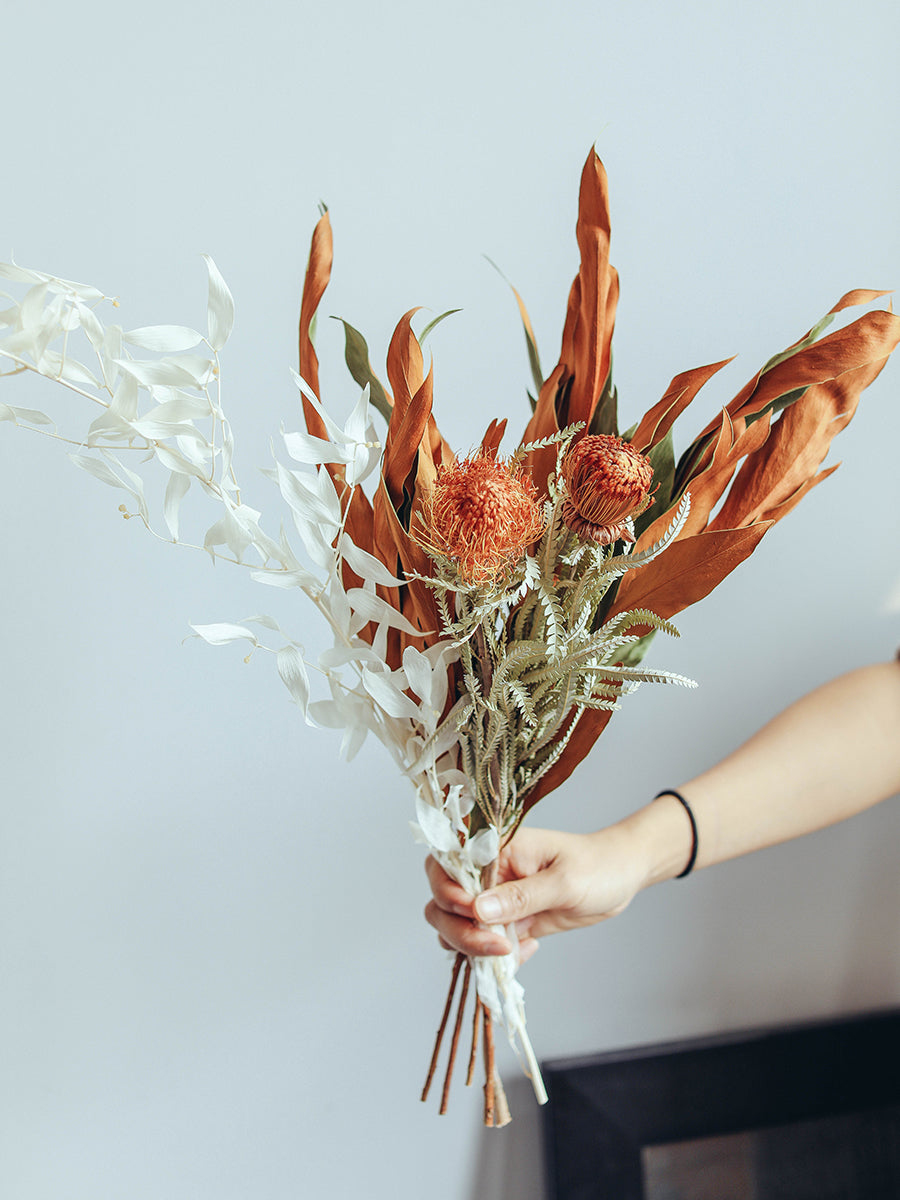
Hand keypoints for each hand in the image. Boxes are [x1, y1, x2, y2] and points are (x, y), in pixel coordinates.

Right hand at [424, 823, 648, 961]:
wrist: (621, 876)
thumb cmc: (597, 865)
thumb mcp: (563, 881)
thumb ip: (520, 896)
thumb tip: (476, 910)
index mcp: (495, 848)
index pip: (446, 865)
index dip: (447, 891)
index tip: (471, 912)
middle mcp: (487, 873)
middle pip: (442, 902)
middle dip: (459, 929)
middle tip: (496, 946)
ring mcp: (495, 900)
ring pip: (455, 926)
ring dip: (472, 947)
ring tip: (510, 951)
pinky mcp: (507, 922)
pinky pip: (483, 944)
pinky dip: (494, 958)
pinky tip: (527, 951)